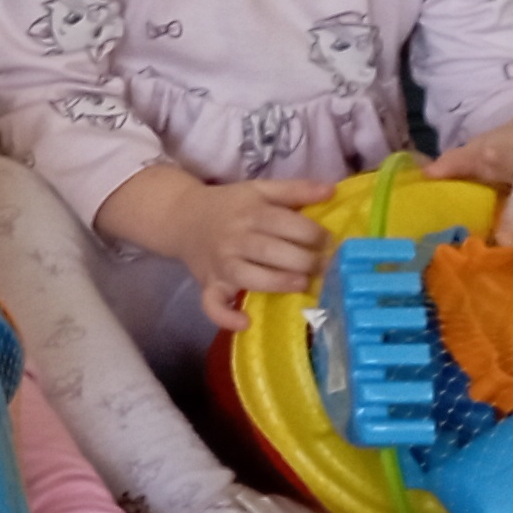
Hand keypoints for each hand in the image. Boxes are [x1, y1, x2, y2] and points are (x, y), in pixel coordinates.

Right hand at [158, 173, 334, 328]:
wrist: (181, 217)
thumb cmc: (229, 206)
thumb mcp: (259, 190)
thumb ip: (295, 189)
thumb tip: (331, 190)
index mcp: (251, 212)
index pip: (287, 223)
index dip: (315, 234)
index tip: (331, 243)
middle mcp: (235, 238)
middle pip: (271, 250)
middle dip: (304, 260)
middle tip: (324, 266)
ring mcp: (220, 263)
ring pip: (248, 276)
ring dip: (277, 282)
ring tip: (301, 283)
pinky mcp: (208, 284)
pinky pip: (212, 303)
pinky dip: (225, 316)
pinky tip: (245, 322)